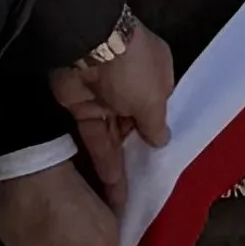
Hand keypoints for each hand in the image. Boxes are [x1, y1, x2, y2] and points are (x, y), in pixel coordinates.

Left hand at [51, 17, 174, 208]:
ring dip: (120, 166)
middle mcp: (131, 87)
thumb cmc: (134, 68)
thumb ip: (156, 125)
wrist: (87, 46)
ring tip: (126, 199)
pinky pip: (96, 138)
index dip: (159, 133)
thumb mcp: (154, 99)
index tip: (161, 161)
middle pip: (135, 126)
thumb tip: (162, 142)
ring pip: (115, 137)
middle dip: (139, 156)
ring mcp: (105, 99)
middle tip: (144, 189)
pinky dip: (103, 159)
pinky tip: (112, 184)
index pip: (159, 108)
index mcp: (156, 76)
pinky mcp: (82, 109)